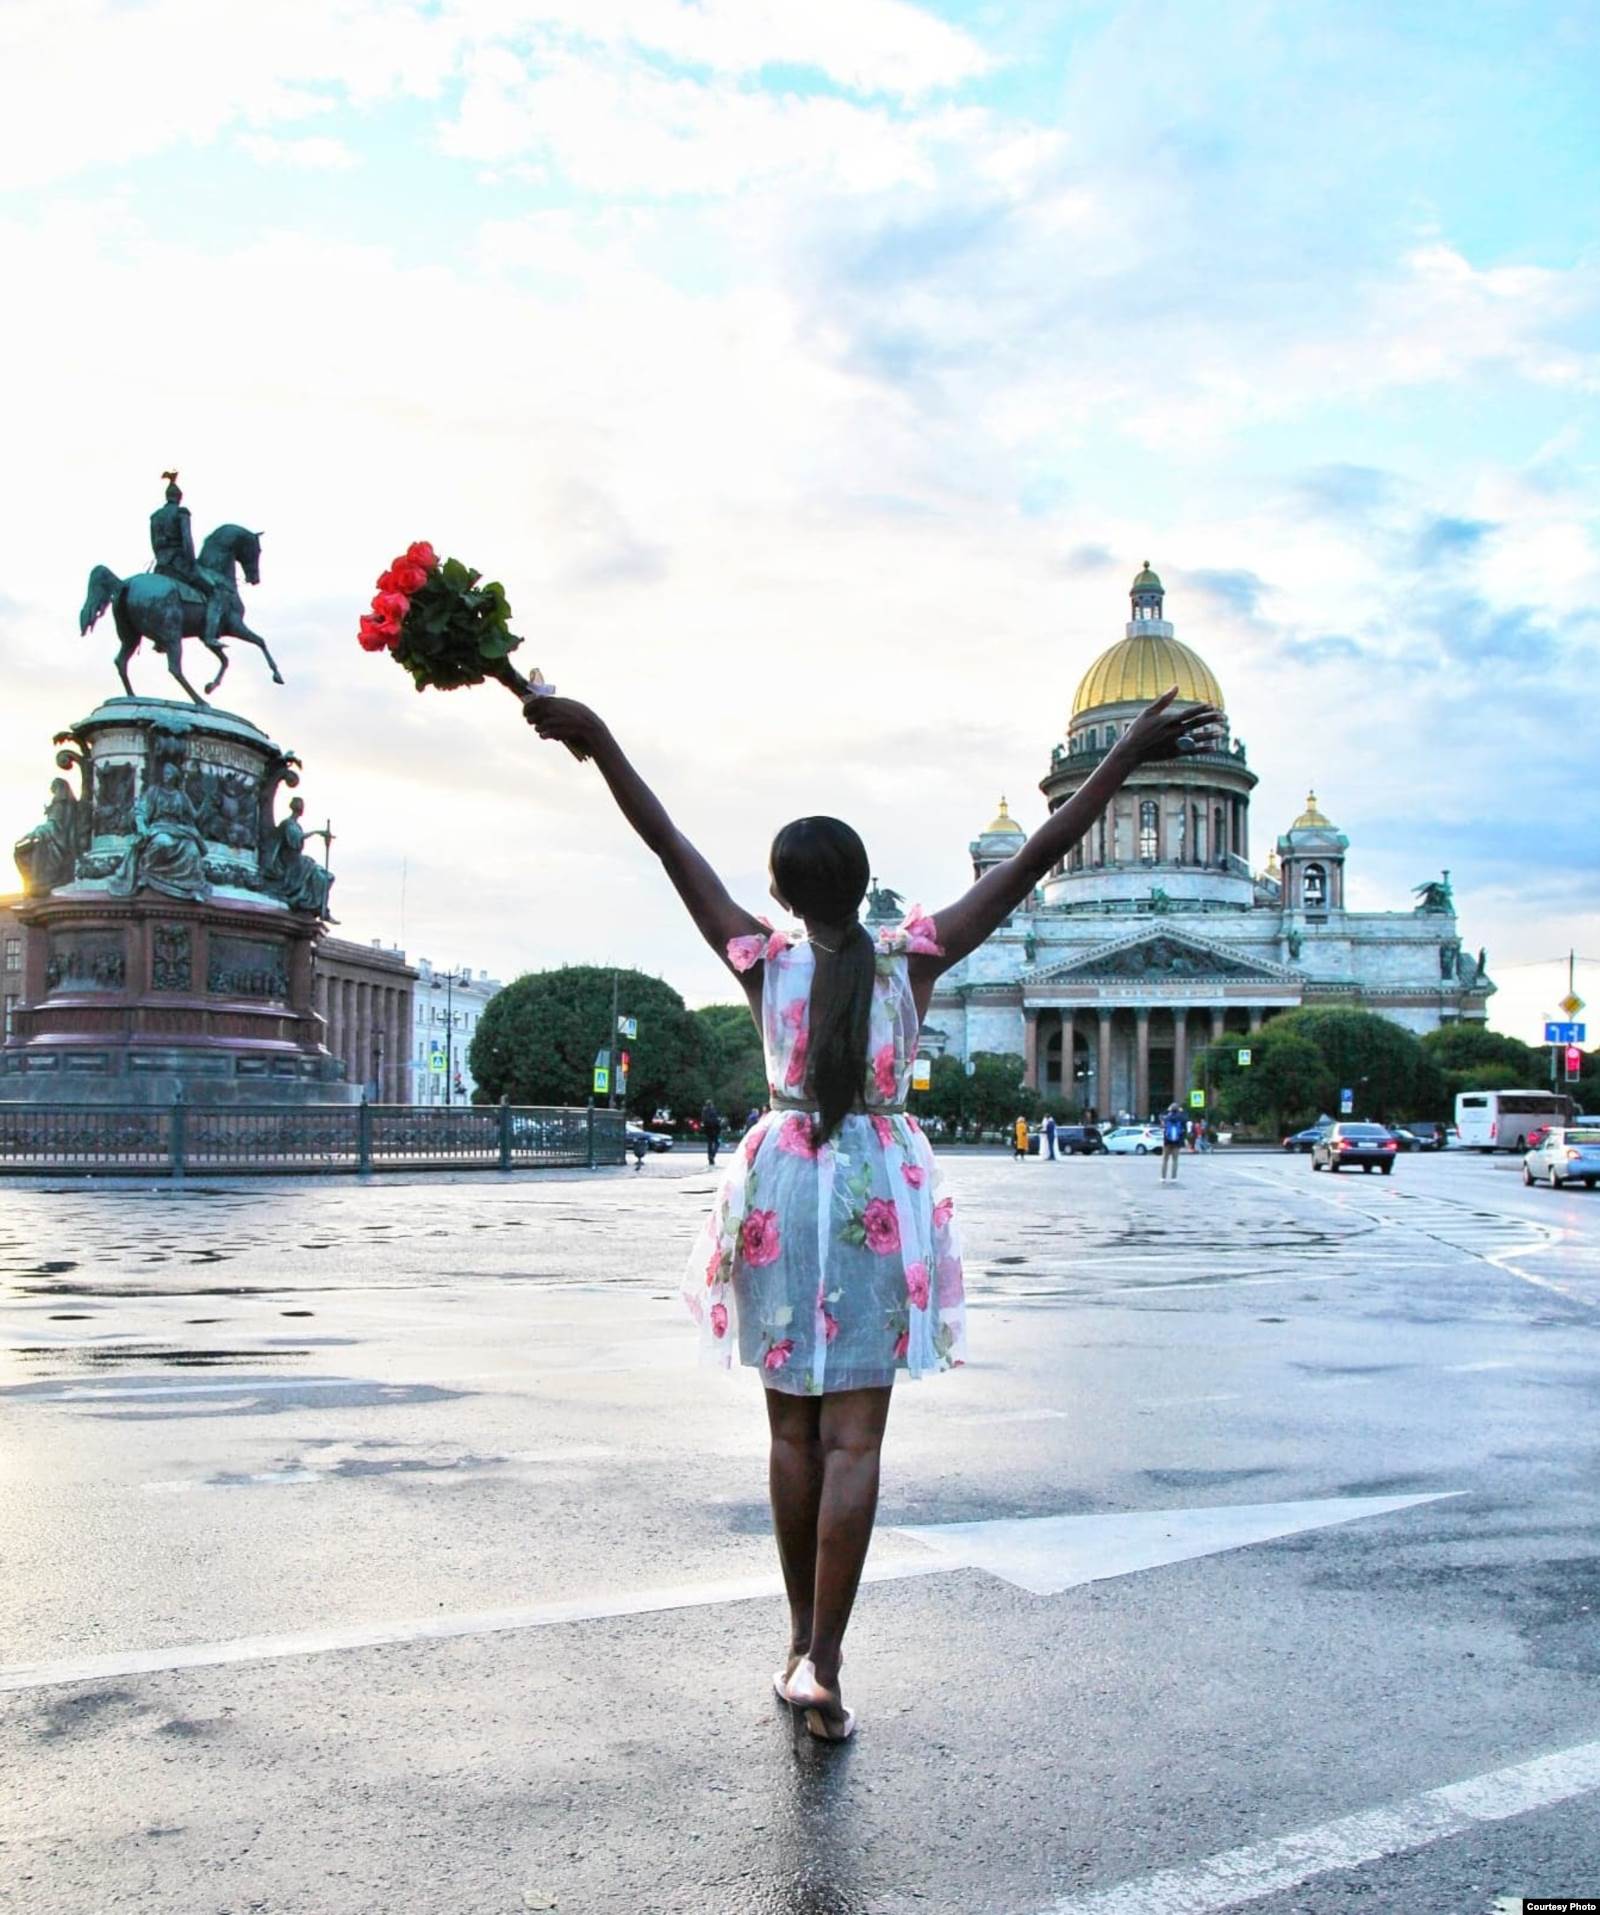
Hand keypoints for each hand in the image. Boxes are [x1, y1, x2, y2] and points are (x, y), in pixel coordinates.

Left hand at [523, 694, 607, 757]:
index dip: (529, 706)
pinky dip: (544, 735)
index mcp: (560, 702)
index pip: (538, 701)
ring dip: (538, 728)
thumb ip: (557, 707)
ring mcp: (559, 720)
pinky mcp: (559, 731)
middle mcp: (557, 709)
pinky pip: (545, 734)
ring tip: (539, 731)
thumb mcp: (570, 708)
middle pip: (536, 712)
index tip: (525, 712)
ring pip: (540, 724)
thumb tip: (542, 707)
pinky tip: (544, 736)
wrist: (594, 729)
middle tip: (530, 721)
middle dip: (531, 717)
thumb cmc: (582, 720)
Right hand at [1111, 689, 1225, 767]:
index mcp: (1168, 720)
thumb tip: (1176, 686)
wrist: (1131, 751)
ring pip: (1197, 739)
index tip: (1212, 705)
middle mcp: (1173, 731)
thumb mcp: (1148, 712)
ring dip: (1211, 735)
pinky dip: (1203, 749)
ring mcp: (1175, 743)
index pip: (1189, 713)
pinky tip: (1213, 747)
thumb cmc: (1138, 729)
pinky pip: (1192, 751)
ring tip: (1222, 732)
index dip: (1201, 709)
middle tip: (1224, 717)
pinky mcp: (1174, 754)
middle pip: (1197, 724)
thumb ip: (1164, 699)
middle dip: (1211, 720)